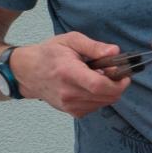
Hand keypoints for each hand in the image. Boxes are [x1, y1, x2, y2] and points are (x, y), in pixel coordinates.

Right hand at [12, 33, 129, 116]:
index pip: (99, 85)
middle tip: (111, 73)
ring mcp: (69, 105)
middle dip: (117, 85)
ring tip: (96, 77)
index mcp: (68, 73)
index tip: (124, 75)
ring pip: (103, 103)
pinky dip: (99, 97)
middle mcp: (68, 93)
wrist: (27, 71)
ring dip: (108, 91)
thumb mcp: (70, 41)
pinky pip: (95, 107)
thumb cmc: (49, 54)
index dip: (118, 82)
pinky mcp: (71, 112)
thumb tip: (114, 51)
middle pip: (106, 96)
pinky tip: (90, 86)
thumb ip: (93, 46)